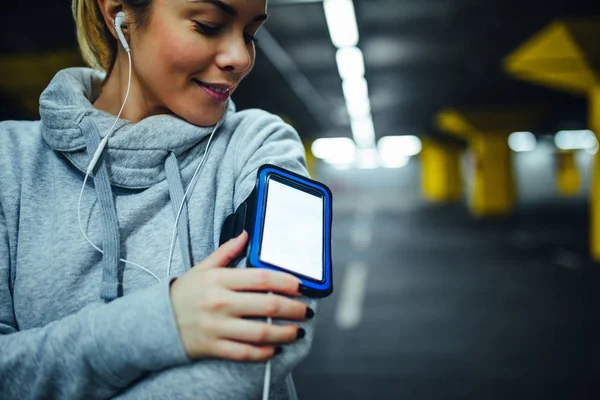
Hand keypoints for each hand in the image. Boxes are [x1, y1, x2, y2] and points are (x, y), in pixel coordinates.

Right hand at [169, 231, 312, 361]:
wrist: (156, 322)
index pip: (261, 277)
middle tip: (306, 310)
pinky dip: (264, 352)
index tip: (301, 286)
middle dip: (293, 308)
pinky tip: (275, 348)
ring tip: (298, 332)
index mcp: (219, 279)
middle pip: (267, 304)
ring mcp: (217, 327)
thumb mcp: (202, 267)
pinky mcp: (214, 347)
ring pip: (260, 332)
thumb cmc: (184, 293)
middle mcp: (220, 302)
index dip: (286, 282)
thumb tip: (246, 234)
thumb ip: (226, 252)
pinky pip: (245, 352)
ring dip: (285, 333)